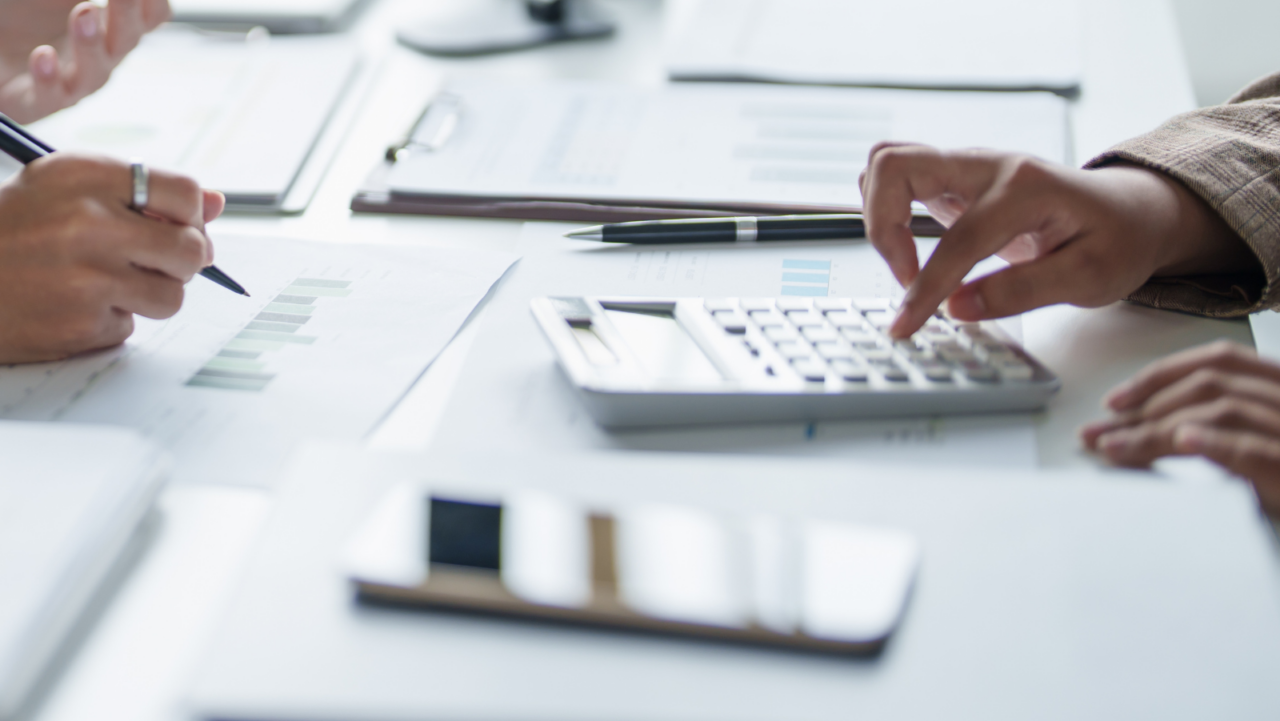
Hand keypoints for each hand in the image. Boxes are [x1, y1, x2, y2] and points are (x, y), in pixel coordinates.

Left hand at [0, 0, 171, 123]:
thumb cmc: (20, 16)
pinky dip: (48, 77)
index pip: (151, 15)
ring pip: (95, 71)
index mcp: (109, 24)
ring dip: (91, 44)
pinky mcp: (36, 101)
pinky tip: (43, 55)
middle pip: (127, 40)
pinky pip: (50, 96)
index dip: (152, 2)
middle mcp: (98, 54)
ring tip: (84, 13)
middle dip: (126, 14)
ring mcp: (71, 80)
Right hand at [0, 153, 224, 362]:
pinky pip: (130, 326)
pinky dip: (110, 320)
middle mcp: (88, 223)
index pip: (186, 192)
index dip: (191, 215)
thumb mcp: (65, 188)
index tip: (176, 224)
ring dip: (150, 294)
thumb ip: (143, 193)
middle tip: (157, 261)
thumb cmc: (12, 229)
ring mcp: (86, 279)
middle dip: (185, 260)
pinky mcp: (80, 324)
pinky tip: (72, 305)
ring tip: (106, 282)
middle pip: (192, 250)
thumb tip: (217, 204)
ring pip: (172, 295)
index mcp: (84, 176)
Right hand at [858, 143, 1258, 338]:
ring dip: (879, 214)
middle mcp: (989, 165)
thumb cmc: (1117, 240)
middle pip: (895, 165)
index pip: (957, 241)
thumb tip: (957, 307)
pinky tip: (909, 248)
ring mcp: (969, 167)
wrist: (1131, 212)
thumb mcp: (1090, 277)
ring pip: (888, 162)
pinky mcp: (956, 179)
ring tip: (904, 264)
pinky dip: (886, 209)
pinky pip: (899, 176)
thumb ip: (1022, 291)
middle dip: (881, 226)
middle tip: (902, 276)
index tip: (907, 325)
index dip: (925, 289)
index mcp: (1026, 187)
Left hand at [1080, 341, 1279, 514]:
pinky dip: (1217, 441)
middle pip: (1208, 387)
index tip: (1113, 401)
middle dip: (1142, 409)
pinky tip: (1183, 440)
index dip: (1160, 376)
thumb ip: (1221, 426)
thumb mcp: (1262, 445)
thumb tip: (1143, 428)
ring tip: (1115, 447)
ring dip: (1158, 428)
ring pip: (1221, 410)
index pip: (1217, 362)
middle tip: (1095, 434)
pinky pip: (1255, 447)